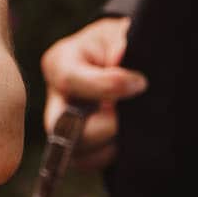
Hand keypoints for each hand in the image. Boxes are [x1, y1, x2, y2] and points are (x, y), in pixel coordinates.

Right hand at [39, 16, 145, 169]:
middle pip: (59, 126)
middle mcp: (56, 96)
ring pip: (74, 150)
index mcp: (61, 62)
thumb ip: (123, 42)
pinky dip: (109, 156)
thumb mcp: (123, 34)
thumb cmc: (123, 42)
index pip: (69, 79)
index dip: (106, 86)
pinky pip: (87, 162)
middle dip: (101, 128)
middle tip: (128, 118)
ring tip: (131, 127)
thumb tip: (122, 56)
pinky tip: (127, 139)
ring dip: (108, 144)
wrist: (127, 60)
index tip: (141, 83)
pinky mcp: (78, 145)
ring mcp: (64, 124)